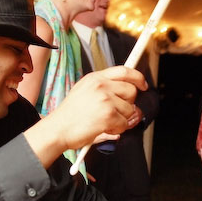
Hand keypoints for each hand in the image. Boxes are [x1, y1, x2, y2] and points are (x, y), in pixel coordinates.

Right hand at [23, 66, 145, 167]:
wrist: (58, 129)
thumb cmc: (70, 115)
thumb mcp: (84, 91)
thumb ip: (104, 88)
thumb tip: (128, 93)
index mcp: (95, 78)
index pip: (124, 71)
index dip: (138, 77)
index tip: (143, 85)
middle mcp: (101, 86)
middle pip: (131, 91)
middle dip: (129, 103)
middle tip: (117, 112)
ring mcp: (105, 100)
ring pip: (130, 109)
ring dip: (122, 119)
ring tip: (105, 122)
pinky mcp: (108, 115)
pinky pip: (124, 123)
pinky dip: (117, 129)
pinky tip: (104, 128)